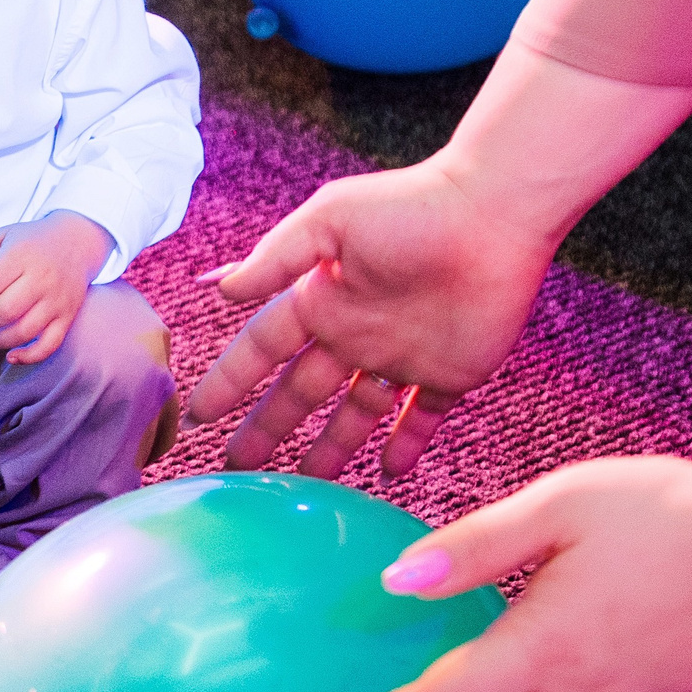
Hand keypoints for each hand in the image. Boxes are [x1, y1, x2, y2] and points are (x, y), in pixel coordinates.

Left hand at [0, 211, 112, 364]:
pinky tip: (10, 356)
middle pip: (3, 311)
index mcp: (21, 256)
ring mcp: (56, 301)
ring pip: (23, 331)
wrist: (80, 240)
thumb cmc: (34, 240)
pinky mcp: (67, 316)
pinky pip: (49, 344)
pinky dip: (29, 356)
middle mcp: (41, 279)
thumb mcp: (2, 236)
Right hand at [187, 153, 556, 479]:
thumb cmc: (409, 206)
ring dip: (330, 449)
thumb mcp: (329, 220)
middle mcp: (354, 332)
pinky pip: (422, 419)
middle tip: (236, 467)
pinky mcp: (449, 373)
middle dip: (267, 427)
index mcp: (320, 297)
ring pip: (355, 415)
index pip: (261, 349)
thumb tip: (221, 291)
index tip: (196, 417)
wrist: (494, 214)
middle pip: (300, 392)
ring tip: (302, 485)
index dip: (228, 382)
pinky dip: (406, 446)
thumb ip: (275, 258)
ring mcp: (400, 356)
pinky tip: (388, 475)